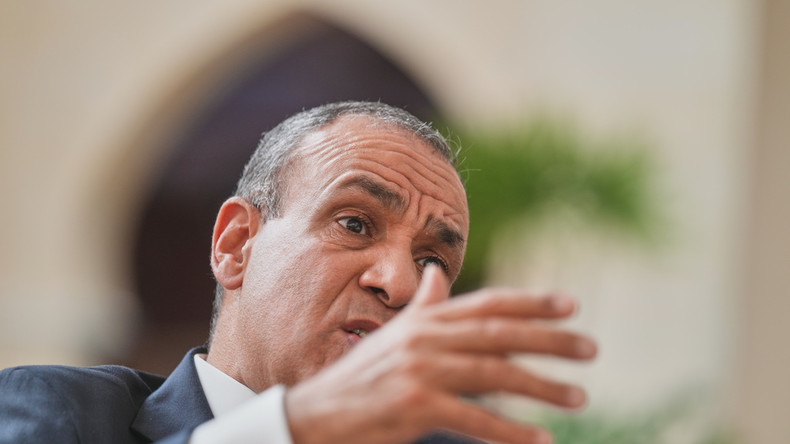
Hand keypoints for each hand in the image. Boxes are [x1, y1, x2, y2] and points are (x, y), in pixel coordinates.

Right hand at [284, 266, 596, 443]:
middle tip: (590, 349)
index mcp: (424, 320)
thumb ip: (423, 308)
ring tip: (578, 397)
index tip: (571, 305)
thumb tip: (440, 274)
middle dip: (550, 340)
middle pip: (499, 333)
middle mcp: (424, 338)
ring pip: (493, 373)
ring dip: (541, 386)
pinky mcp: (414, 406)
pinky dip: (509, 432)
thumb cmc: (360, 378)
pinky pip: (473, 419)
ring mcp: (419, 371)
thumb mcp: (392, 336)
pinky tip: (539, 439)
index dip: (531, 302)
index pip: (487, 303)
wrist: (315, 415)